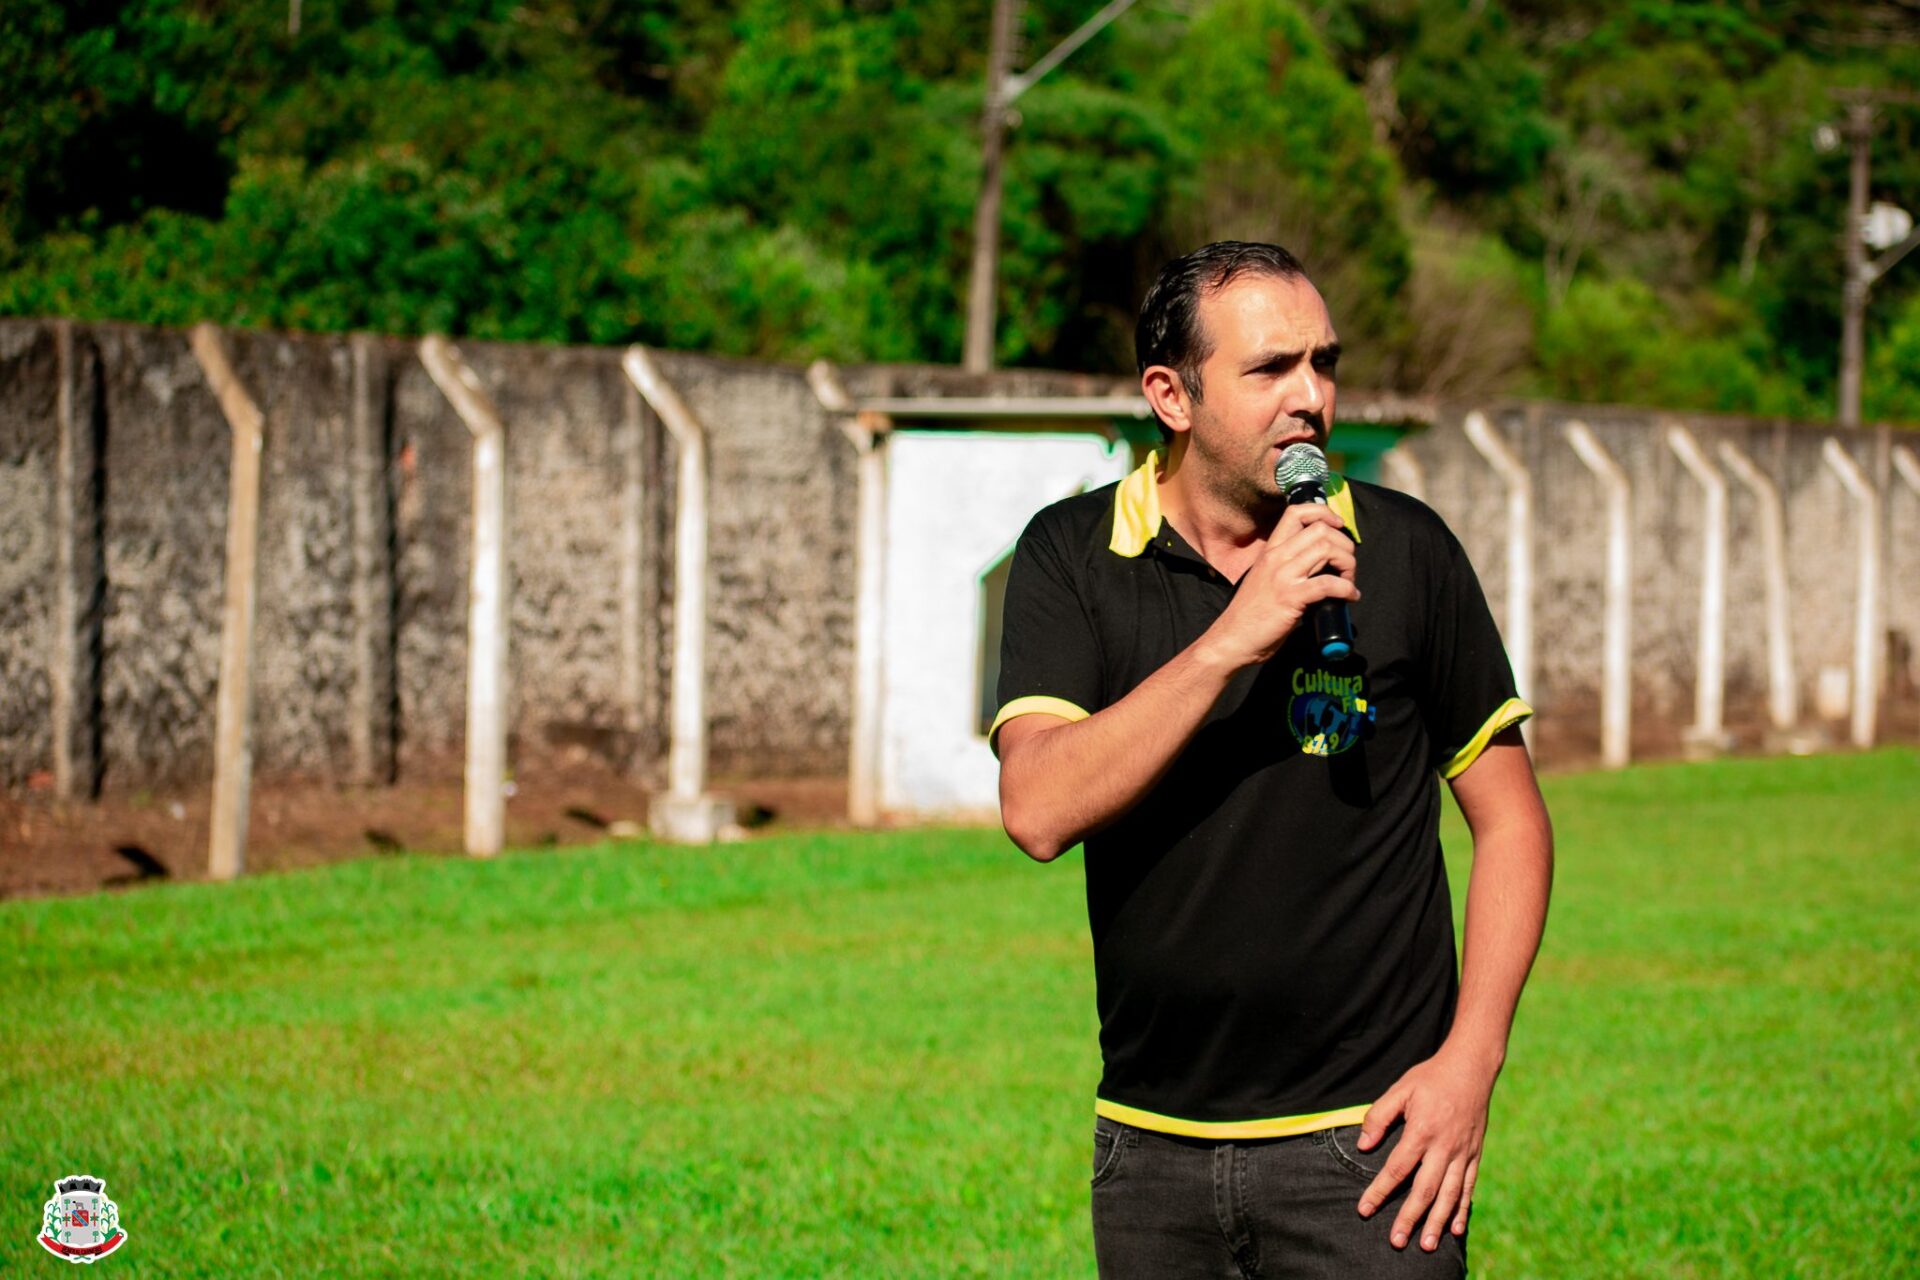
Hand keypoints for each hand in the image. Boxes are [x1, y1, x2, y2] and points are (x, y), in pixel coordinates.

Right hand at [1200, 504, 1356, 669]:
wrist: (1232, 639)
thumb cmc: (1251, 614)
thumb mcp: (1266, 578)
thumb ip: (1289, 567)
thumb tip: (1322, 566)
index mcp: (1270, 550)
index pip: (1296, 512)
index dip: (1323, 513)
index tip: (1337, 527)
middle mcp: (1276, 557)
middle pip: (1320, 530)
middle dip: (1344, 545)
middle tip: (1347, 566)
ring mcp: (1282, 576)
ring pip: (1327, 549)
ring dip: (1348, 564)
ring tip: (1348, 581)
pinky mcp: (1291, 598)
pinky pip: (1328, 584)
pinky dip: (1347, 589)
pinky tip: (1350, 597)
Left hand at [1354, 1046, 1499, 1251]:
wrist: (1470, 1069)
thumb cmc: (1430, 1078)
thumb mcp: (1400, 1090)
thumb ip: (1379, 1116)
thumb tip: (1363, 1145)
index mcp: (1422, 1131)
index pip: (1396, 1169)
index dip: (1378, 1191)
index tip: (1364, 1210)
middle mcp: (1444, 1147)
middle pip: (1424, 1190)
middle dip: (1409, 1218)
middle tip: (1397, 1241)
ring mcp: (1463, 1153)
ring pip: (1449, 1195)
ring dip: (1437, 1222)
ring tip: (1426, 1244)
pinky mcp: (1476, 1154)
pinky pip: (1469, 1187)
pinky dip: (1462, 1209)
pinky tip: (1457, 1229)